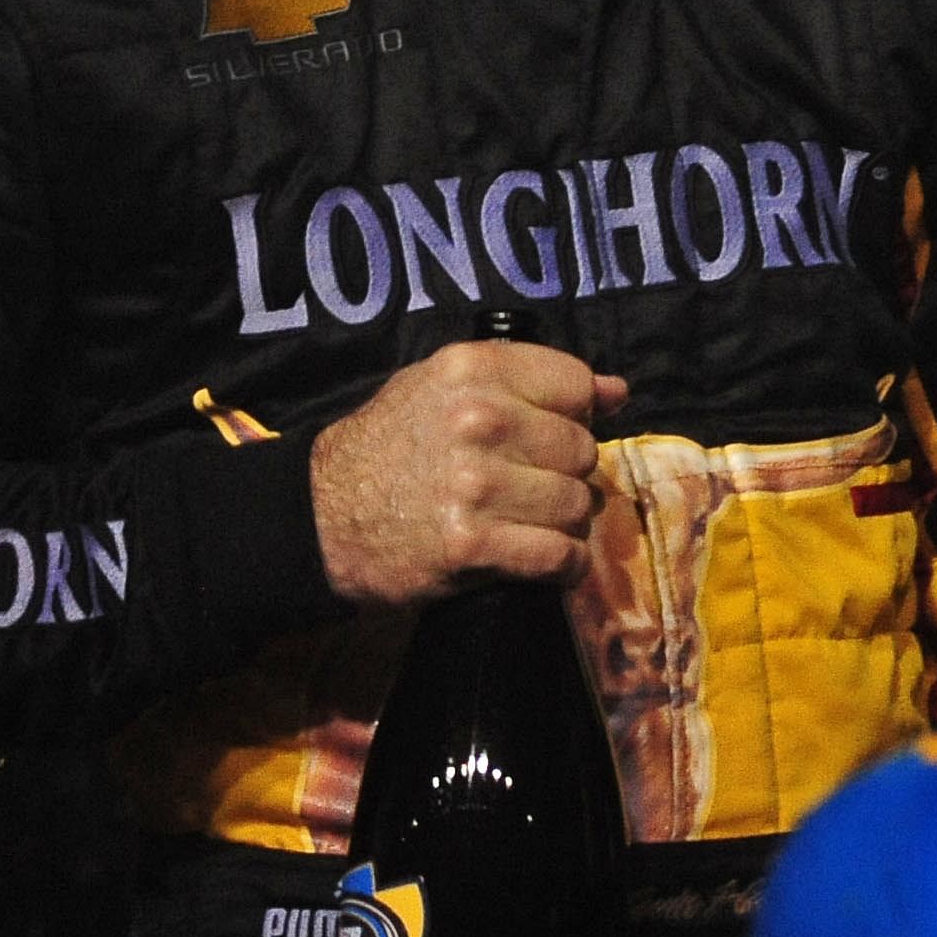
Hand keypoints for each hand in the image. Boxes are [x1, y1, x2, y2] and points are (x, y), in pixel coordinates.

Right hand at [308, 341, 626, 605]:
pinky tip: (550, 563)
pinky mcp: (473, 543)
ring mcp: (476, 484)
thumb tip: (618, 391)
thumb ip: (530, 381)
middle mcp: (479, 419)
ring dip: (564, 522)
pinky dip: (564, 565)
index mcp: (472, 370)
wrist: (318, 518)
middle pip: (581, 450)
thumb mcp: (444, 389)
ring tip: (531, 523)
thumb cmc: (388, 447)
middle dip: (566, 474)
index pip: (575, 386)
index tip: (552, 437)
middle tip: (534, 487)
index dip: (574, 415)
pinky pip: (558, 554)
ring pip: (575, 504)